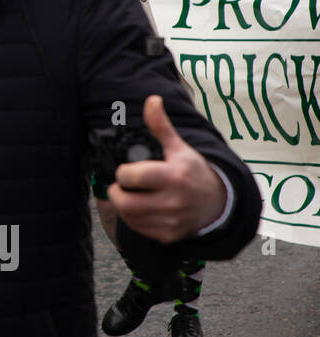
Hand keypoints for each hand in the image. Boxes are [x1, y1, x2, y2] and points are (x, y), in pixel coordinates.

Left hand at [106, 95, 227, 243]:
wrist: (218, 204)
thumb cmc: (193, 172)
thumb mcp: (179, 148)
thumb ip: (161, 126)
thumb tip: (152, 100)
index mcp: (174, 176)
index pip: (131, 176)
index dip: (124, 172)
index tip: (128, 170)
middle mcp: (173, 201)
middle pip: (125, 201)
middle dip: (118, 191)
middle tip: (124, 185)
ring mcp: (170, 221)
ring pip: (128, 216)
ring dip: (124, 205)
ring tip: (131, 195)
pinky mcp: (167, 236)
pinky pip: (137, 228)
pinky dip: (133, 218)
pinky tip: (141, 208)